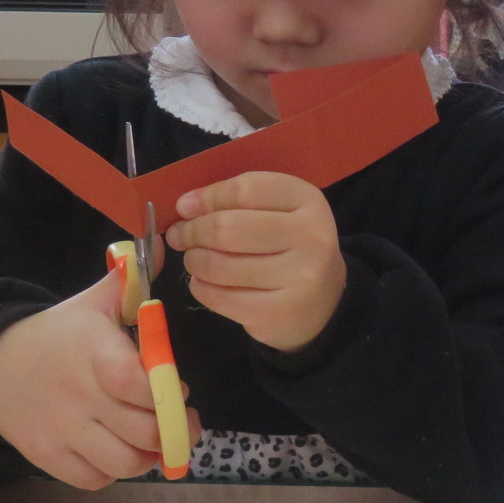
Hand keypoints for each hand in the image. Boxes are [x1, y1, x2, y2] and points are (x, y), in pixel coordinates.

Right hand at [0, 273, 201, 489]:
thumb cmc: (60, 335)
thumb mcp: (92, 303)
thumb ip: (130, 283)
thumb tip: (166, 248)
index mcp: (94, 354)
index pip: (138, 384)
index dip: (168, 392)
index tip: (178, 387)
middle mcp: (79, 396)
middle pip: (144, 432)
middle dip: (173, 428)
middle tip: (179, 419)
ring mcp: (62, 431)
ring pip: (125, 463)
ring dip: (149, 455)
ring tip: (153, 438)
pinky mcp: (48, 458)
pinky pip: (96, 480)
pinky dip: (114, 471)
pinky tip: (118, 449)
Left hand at [165, 172, 347, 352]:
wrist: (322, 303)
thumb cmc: (288, 247)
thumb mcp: (277, 212)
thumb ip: (237, 201)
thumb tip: (186, 206)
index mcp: (308, 201)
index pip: (245, 190)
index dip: (207, 197)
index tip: (184, 207)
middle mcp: (310, 237)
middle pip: (228, 229)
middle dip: (193, 232)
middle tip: (181, 237)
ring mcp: (298, 278)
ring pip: (219, 266)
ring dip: (195, 262)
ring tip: (195, 260)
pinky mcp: (279, 312)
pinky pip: (219, 297)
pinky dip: (201, 289)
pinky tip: (205, 284)